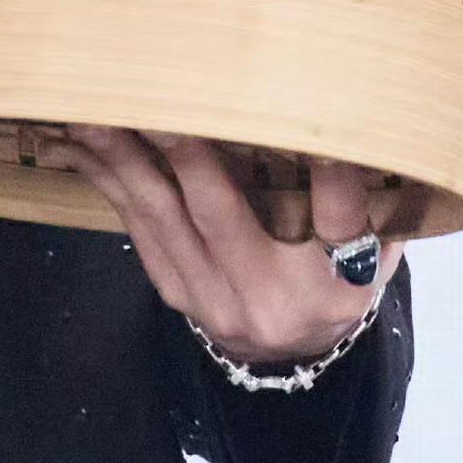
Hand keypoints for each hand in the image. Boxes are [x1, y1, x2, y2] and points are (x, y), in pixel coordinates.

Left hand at [57, 126, 406, 363]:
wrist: (289, 358)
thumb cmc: (336, 280)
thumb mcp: (374, 257)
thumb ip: (374, 201)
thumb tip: (372, 118)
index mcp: (339, 283)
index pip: (337, 220)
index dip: (329, 173)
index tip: (314, 126)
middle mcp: (273, 297)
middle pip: (223, 217)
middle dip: (187, 155)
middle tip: (159, 103)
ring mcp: (216, 300)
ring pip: (163, 218)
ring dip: (125, 160)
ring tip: (95, 112)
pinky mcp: (177, 294)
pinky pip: (138, 229)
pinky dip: (112, 180)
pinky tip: (88, 142)